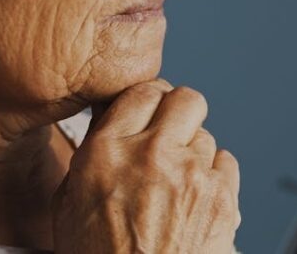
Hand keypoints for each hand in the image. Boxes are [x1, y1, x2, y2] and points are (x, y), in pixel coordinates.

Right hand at [51, 79, 240, 253]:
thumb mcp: (70, 203)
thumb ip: (94, 155)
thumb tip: (110, 125)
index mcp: (108, 152)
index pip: (141, 92)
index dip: (148, 100)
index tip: (148, 110)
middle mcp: (152, 155)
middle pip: (184, 99)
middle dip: (179, 113)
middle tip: (171, 131)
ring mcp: (192, 175)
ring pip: (206, 134)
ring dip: (194, 151)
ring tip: (178, 180)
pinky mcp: (223, 198)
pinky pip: (226, 163)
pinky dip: (214, 175)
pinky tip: (196, 197)